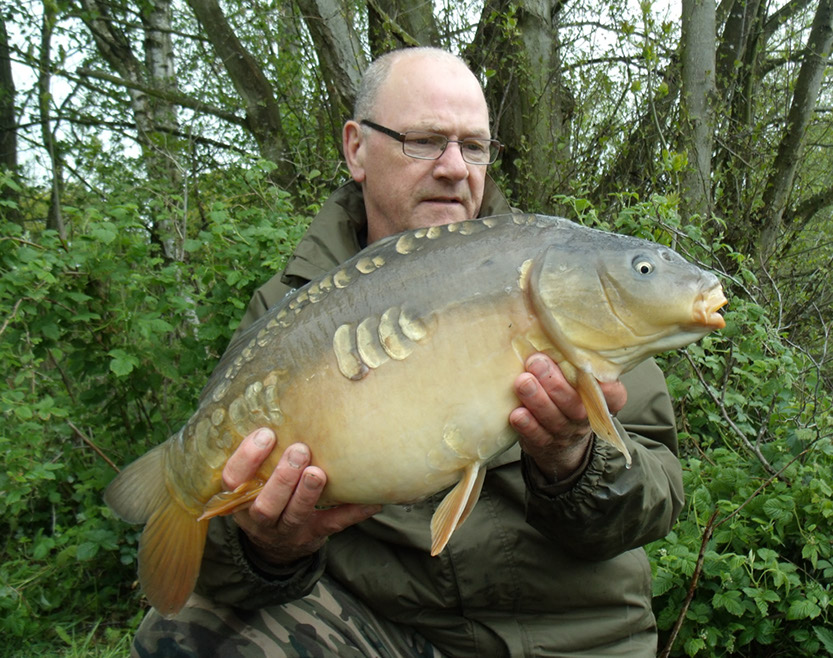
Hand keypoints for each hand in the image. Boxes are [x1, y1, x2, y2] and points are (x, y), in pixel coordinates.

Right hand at [223, 429, 380, 564]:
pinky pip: (333, 524)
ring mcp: (287, 530)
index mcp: (241, 498)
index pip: (233, 480)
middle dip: (282, 478)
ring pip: (294, 516)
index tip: (267, 434)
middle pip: (265, 505)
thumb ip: (263, 454)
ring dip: (307, 493)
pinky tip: (370, 501)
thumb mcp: (255, 479)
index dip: (247, 458)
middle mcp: (260, 518)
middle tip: (299, 450)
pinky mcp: (313, 535)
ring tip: (319, 472)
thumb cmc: (268, 495)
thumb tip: (288, 404)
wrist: (277, 545)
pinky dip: (352, 512)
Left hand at [509, 354, 626, 479]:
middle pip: (575, 405)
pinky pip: (537, 437)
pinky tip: (517, 413)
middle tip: (536, 362)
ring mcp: (564, 433)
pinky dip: (527, 426)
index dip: (608, 388)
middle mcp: (584, 418)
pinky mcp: (543, 444)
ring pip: (554, 419)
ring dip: (537, 400)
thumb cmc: (566, 395)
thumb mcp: (576, 380)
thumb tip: (546, 324)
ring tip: (523, 381)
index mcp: (600, 401)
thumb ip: (570, 361)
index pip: (614, 396)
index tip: (591, 370)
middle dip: (555, 383)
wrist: (559, 441)